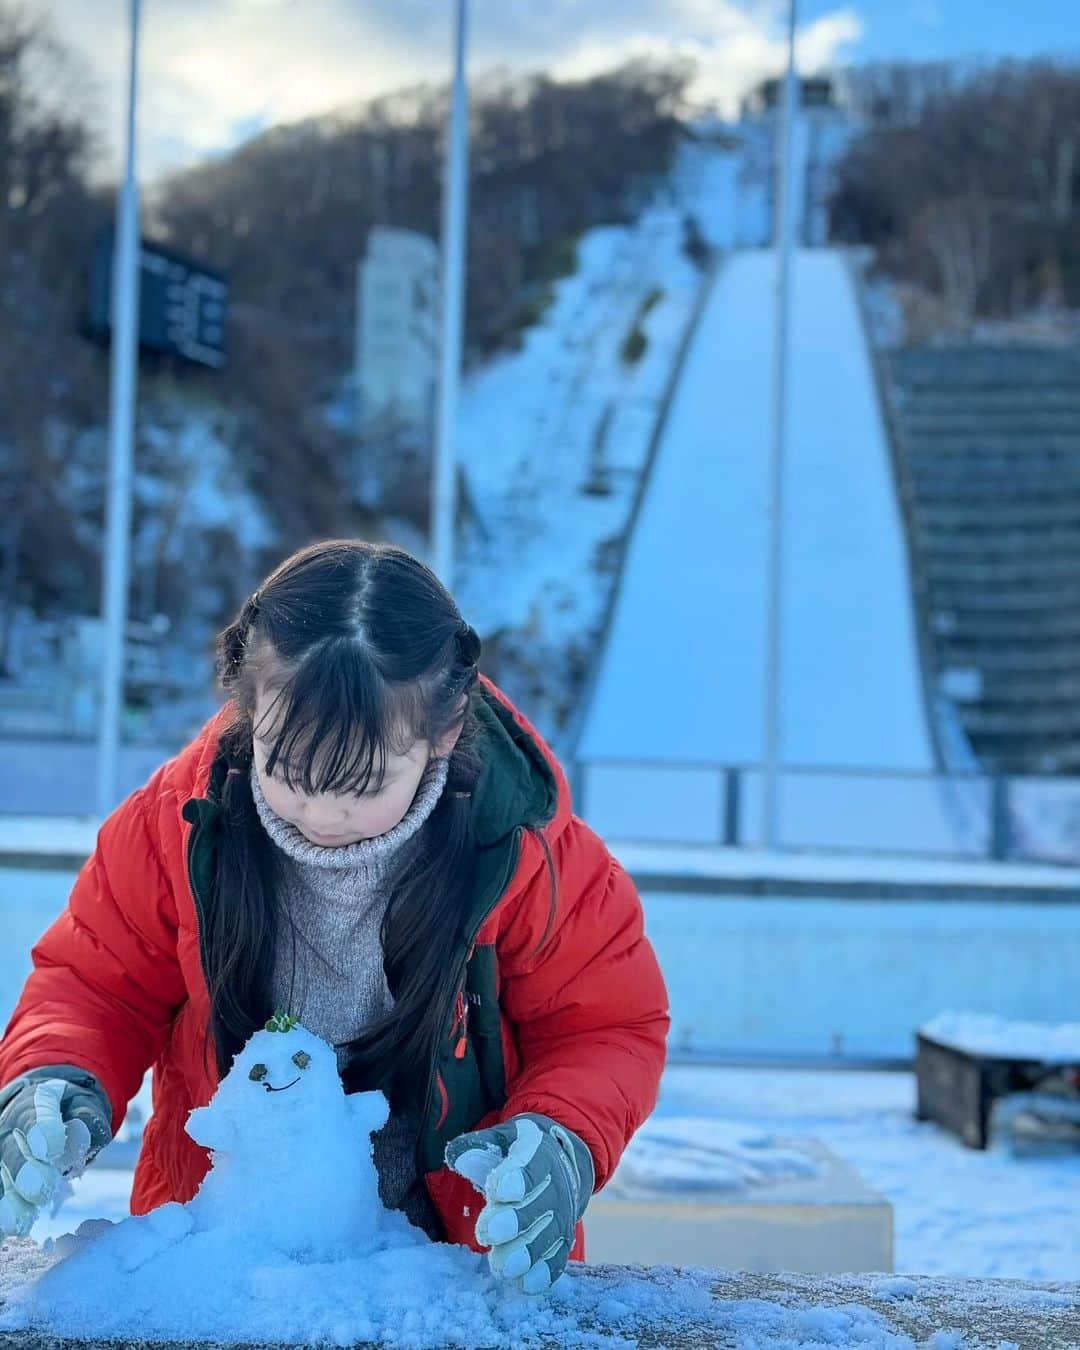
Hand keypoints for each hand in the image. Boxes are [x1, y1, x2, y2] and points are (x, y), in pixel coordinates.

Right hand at [0, 1065, 111, 1237]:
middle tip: (40, 1191)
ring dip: (6, 1199)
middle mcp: (9, 1124)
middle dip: (23, 1171)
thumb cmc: (69, 1110)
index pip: (35, 1113)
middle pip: (11, 1148)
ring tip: (18, 1223)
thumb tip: (82, 1135)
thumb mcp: (85, 1105)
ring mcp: (0, 1149)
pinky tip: (7, 1230)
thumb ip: (87, 1117)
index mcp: (34, 1100)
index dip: (41, 1130)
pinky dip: (1, 1212)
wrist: (42, 1109)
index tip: (51, 1149)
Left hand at [445, 1112, 593, 1294]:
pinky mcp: (563, 1239)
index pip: (530, 1164)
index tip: (496, 1192)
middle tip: (489, 1234)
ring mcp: (563, 1214)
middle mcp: (557, 1184)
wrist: (564, 1163)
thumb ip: (479, 1146)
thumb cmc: (522, 1151)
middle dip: (515, 1220)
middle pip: (539, 1204)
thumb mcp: (503, 1138)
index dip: (515, 1178)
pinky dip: (544, 1272)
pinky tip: (527, 1284)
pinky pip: (558, 1257)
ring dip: (527, 1253)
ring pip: (548, 1235)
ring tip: (504, 1268)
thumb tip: (456, 1156)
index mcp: (540, 1152)